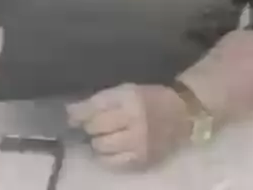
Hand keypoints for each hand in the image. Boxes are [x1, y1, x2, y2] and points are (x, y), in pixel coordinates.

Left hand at [66, 83, 191, 168]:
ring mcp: (138, 144)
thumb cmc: (151, 98)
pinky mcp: (142, 161)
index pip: (95, 107)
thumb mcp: (128, 90)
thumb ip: (101, 100)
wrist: (182, 115)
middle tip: (91, 125)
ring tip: (102, 136)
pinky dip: (106, 156)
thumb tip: (71, 112)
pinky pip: (113, 163)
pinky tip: (111, 148)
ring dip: (96, 141)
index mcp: (131, 98)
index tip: (70, 114)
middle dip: (89, 126)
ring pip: (101, 147)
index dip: (78, 112)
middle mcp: (134, 121)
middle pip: (95, 128)